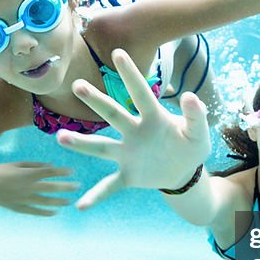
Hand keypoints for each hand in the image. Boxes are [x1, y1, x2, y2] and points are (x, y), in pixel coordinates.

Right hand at [0, 161, 77, 215]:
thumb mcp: (15, 164)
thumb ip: (33, 165)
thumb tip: (51, 166)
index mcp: (26, 173)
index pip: (49, 172)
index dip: (62, 172)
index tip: (72, 172)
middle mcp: (27, 187)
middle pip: (52, 187)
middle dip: (66, 187)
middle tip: (78, 186)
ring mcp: (23, 199)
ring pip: (46, 201)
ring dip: (59, 201)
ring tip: (69, 200)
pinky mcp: (17, 208)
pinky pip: (35, 211)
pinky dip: (46, 212)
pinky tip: (55, 212)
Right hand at [56, 49, 211, 209]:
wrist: (183, 173)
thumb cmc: (190, 146)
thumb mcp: (199, 132)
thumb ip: (196, 115)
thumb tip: (190, 96)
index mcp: (153, 118)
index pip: (140, 93)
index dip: (130, 74)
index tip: (117, 53)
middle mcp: (134, 132)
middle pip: (113, 114)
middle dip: (96, 101)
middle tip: (78, 85)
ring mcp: (127, 154)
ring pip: (101, 147)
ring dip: (82, 144)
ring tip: (61, 137)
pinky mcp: (127, 175)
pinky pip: (109, 186)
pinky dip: (96, 196)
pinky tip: (80, 205)